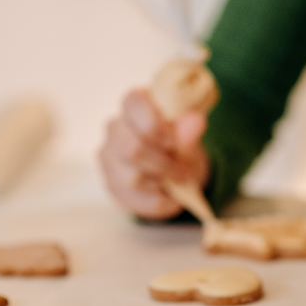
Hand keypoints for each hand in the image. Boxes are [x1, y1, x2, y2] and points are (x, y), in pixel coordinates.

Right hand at [99, 90, 209, 219]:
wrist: (176, 171)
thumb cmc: (180, 145)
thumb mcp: (189, 137)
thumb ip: (189, 130)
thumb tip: (196, 120)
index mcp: (135, 105)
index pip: (133, 103)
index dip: (155, 125)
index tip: (174, 142)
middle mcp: (115, 128)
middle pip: (132, 148)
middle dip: (164, 164)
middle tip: (185, 171)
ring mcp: (108, 157)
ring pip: (132, 177)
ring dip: (163, 184)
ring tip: (179, 182)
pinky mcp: (111, 183)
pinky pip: (134, 199)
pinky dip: (159, 202)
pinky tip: (172, 198)